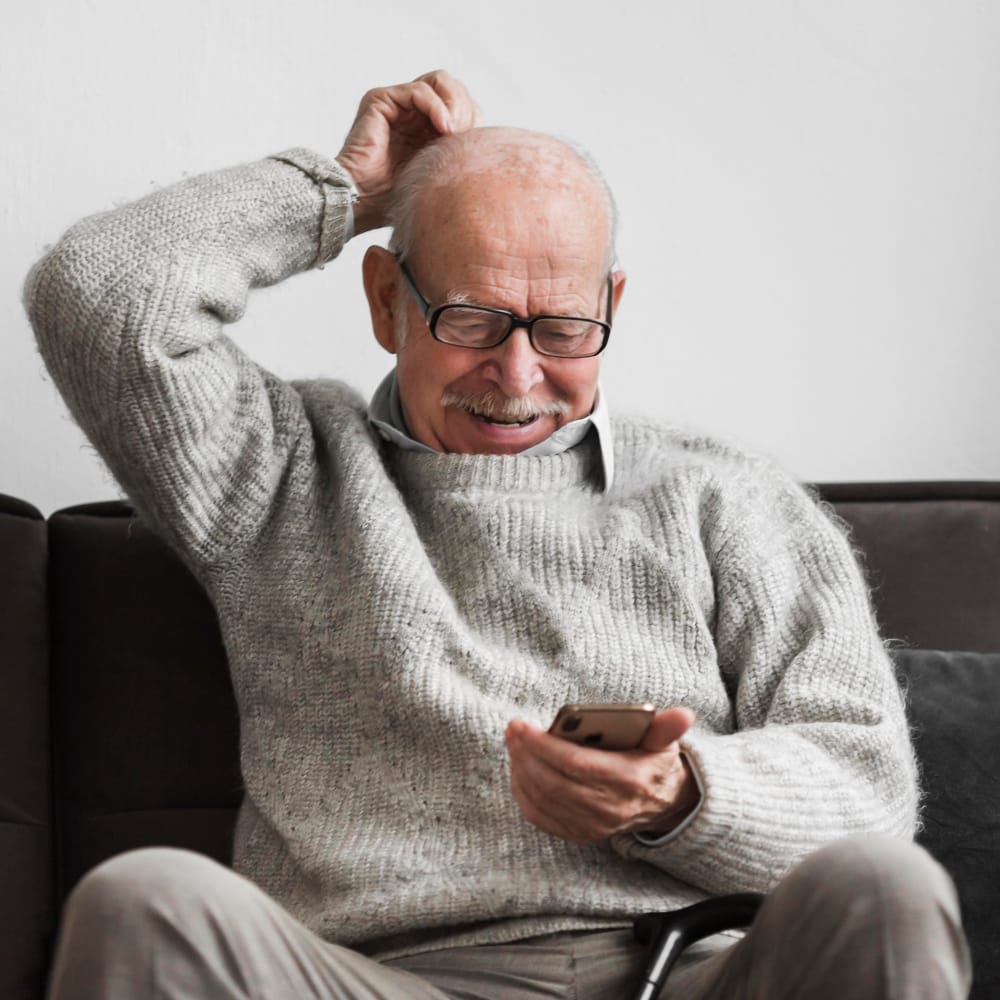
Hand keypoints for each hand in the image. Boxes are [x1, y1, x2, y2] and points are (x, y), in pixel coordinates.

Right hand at [336, 69, 480, 234]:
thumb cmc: (395, 200)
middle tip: (467, 134)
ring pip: (439, 80)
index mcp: (425, 126)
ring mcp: (396, 103)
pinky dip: (437, 106)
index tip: (475, 146)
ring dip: (455, 103)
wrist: (360, 203)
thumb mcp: (439, 177)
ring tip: (456, 132)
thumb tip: (494, 153)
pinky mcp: (381, 101)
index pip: (462, 103)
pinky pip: (418, 90)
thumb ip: (458, 159)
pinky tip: (445, 129)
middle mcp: (411, 110)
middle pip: (453, 86)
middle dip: (467, 106)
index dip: (474, 117)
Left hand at [505, 707, 698, 844]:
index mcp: (628, 780)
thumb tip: (684, 715)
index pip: (577, 765)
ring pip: (543, 798)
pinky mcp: (578, 833)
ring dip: (521, 769)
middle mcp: (609, 808)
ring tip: (513, 742)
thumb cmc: (653, 763)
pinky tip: (518, 768)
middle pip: (554, 782)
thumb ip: (668, 726)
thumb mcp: (663, 741)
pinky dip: (523, 791)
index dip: (545, 746)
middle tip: (513, 730)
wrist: (660, 804)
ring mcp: (592, 825)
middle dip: (526, 754)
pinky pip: (540, 816)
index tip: (523, 726)